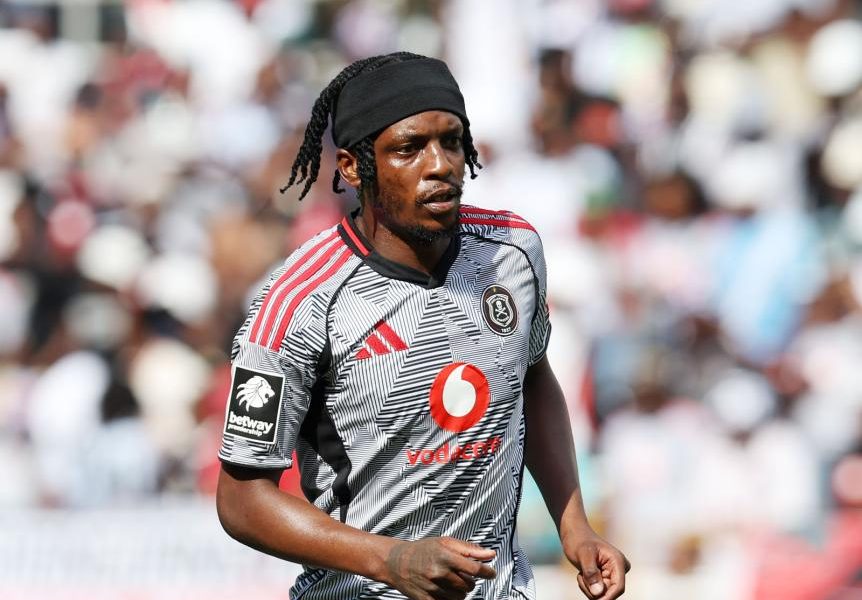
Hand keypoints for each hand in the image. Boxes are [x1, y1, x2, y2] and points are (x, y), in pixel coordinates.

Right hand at [382, 536, 496, 599]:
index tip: (491, 573)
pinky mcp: (426, 599)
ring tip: (452, 582)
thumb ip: (470, 549)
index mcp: (445, 556)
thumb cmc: (423, 550)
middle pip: (469, 585)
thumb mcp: (446, 542)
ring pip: (460, 597)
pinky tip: (446, 591)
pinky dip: (451, 599)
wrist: (396, 562)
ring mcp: (432, 588)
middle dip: (469, 580)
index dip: (487, 572)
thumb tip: (491, 554)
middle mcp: (439, 573)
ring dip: (461, 591)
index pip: (475, 569)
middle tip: (461, 574)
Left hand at [563, 528, 629, 599]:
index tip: (594, 599)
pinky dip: (587, 586)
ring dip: (588, 588)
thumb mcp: (583, 554)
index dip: (607, 597)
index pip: (618, 587)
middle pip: (609, 593)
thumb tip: (598, 593)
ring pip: (601, 594)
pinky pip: (597, 592)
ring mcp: (612, 575)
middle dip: (592, 589)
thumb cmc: (578, 540)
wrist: (574, 534)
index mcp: (618, 561)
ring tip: (581, 573)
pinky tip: (582, 574)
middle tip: (580, 576)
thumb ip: (591, 573)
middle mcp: (618, 569)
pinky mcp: (605, 578)